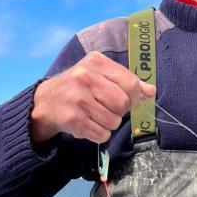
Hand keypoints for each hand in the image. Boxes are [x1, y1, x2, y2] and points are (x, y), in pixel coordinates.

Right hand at [30, 51, 155, 144]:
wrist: (45, 102)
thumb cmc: (79, 88)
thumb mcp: (100, 76)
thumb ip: (126, 82)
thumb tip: (150, 91)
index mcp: (96, 62)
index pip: (130, 83)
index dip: (134, 97)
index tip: (127, 101)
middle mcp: (85, 77)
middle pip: (123, 104)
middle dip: (120, 112)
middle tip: (107, 110)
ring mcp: (78, 98)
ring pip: (113, 122)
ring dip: (108, 124)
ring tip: (95, 116)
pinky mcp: (72, 118)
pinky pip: (101, 134)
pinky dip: (99, 134)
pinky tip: (88, 125)